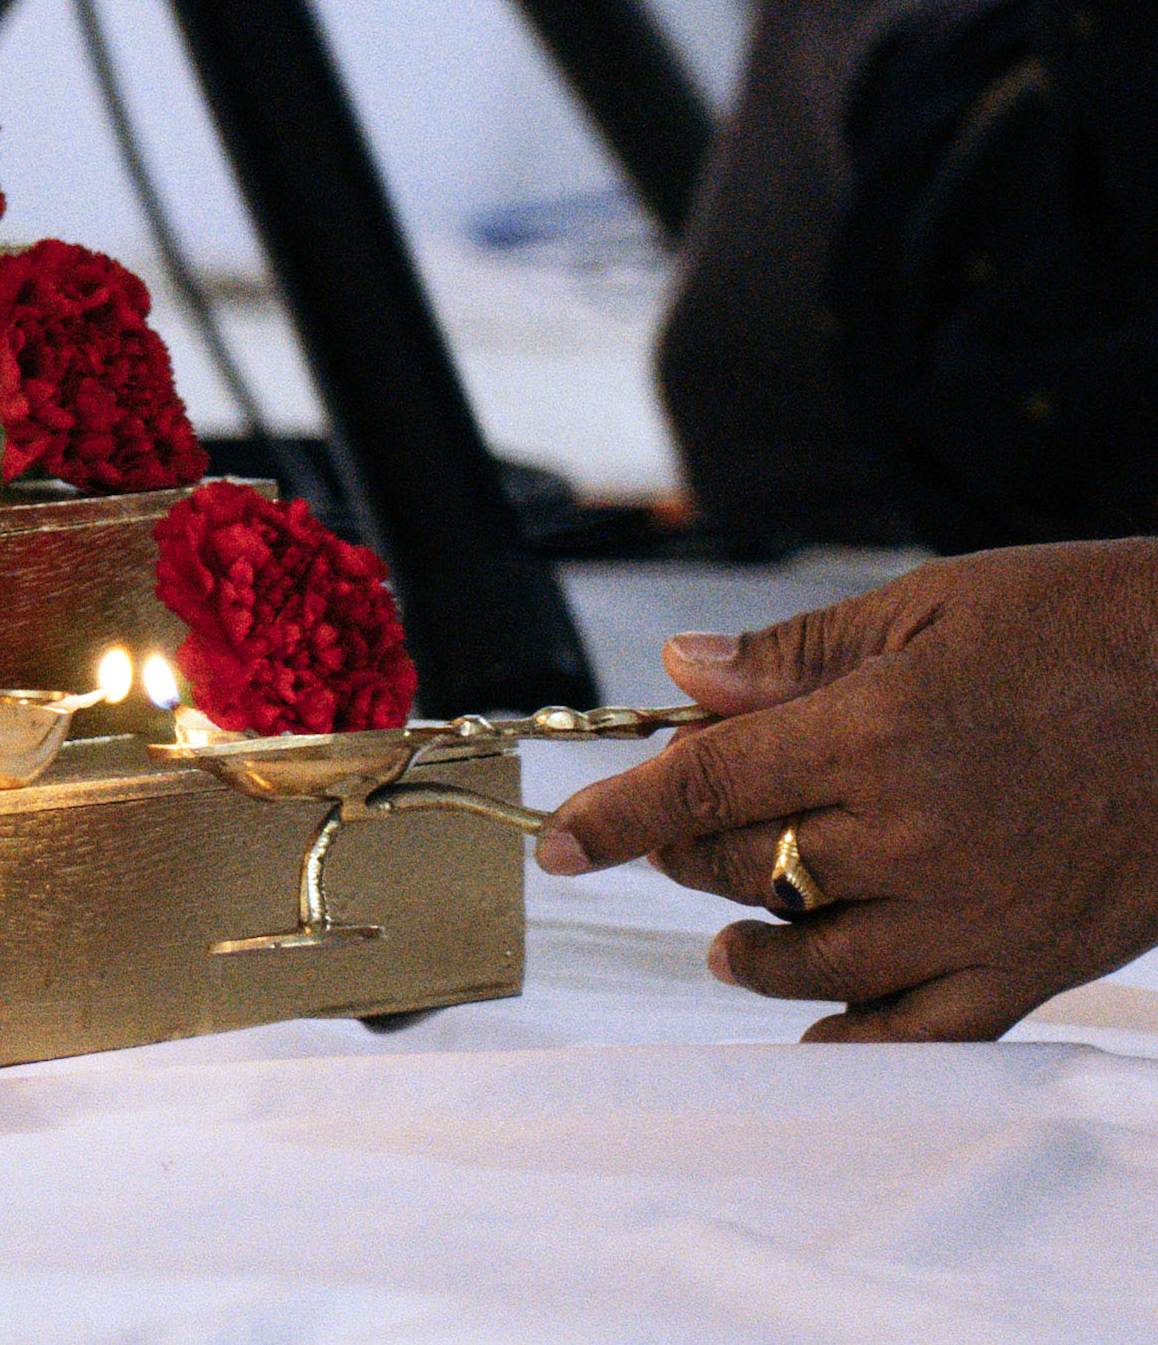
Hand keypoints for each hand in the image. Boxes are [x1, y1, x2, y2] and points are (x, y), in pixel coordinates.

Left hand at [534, 540, 1157, 1039]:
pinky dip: (852, 1042)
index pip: (701, 787)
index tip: (559, 845)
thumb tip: (680, 672)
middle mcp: (910, 834)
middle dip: (686, 853)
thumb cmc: (1087, 627)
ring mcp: (972, 912)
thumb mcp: (931, 605)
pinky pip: (920, 1036)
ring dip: (749, 948)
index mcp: (873, 732)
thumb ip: (795, 652)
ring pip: (809, 960)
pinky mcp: (1032, 964)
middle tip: (679, 832)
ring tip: (729, 935)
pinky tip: (812, 1026)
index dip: (614, 818)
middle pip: (744, 868)